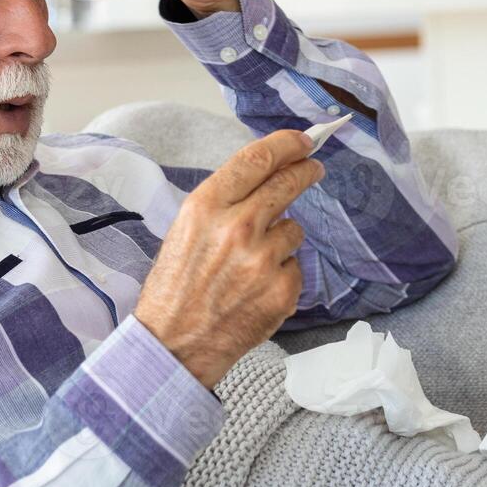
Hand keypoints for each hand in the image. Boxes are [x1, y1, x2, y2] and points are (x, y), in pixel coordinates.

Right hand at [135, 130, 322, 387]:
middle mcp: (237, 227)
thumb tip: (266, 177)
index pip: (257, 159)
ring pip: (294, 229)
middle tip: (314, 169)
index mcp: (206, 207)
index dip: (287, 144)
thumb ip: (224, 203)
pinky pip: (295, 266)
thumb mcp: (185, 231)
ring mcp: (263, 260)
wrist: (172, 345)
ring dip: (281, 239)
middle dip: (306, 171)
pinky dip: (281, 275)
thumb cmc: (174, 288)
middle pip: (288, 182)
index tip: (303, 140)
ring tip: (250, 264)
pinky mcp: (282, 290)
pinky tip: (254, 290)